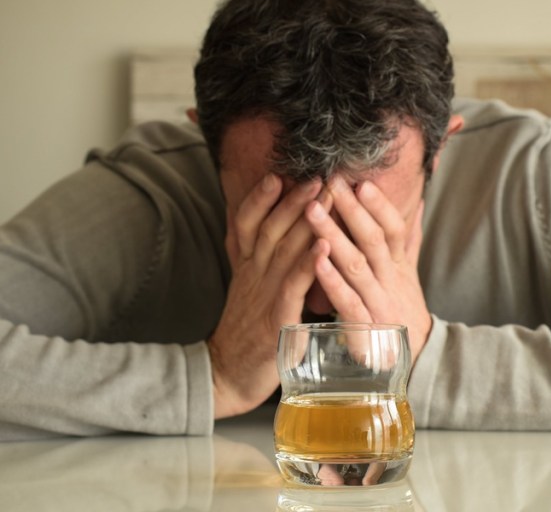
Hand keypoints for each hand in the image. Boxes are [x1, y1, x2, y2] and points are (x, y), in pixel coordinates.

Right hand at [208, 174, 331, 418]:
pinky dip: (308, 263)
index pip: (248, 225)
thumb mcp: (250, 294)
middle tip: (318, 173)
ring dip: (306, 219)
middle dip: (294, 199)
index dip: (260, 198)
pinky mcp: (276, 319)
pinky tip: (324, 245)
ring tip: (325, 195)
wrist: (226, 376)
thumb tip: (282, 243)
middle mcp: (253, 276)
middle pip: (271, 228)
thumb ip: (261, 267)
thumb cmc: (247, 336)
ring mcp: (263, 296)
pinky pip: (293, 286)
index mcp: (246, 269)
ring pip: (284, 249)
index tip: (278, 174)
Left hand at [304, 176, 430, 363]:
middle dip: (352, 210)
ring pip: (356, 264)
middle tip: (330, 182)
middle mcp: (389, 280)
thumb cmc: (401, 311)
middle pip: (373, 240)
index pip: (393, 229)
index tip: (361, 182)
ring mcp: (378, 303)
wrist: (411, 362)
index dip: (379, 206)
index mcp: (397, 266)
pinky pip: (348, 300)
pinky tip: (315, 260)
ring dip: (333, 235)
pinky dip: (331, 280)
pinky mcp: (365, 327)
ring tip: (312, 210)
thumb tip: (417, 202)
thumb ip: (409, 239)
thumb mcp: (407, 274)